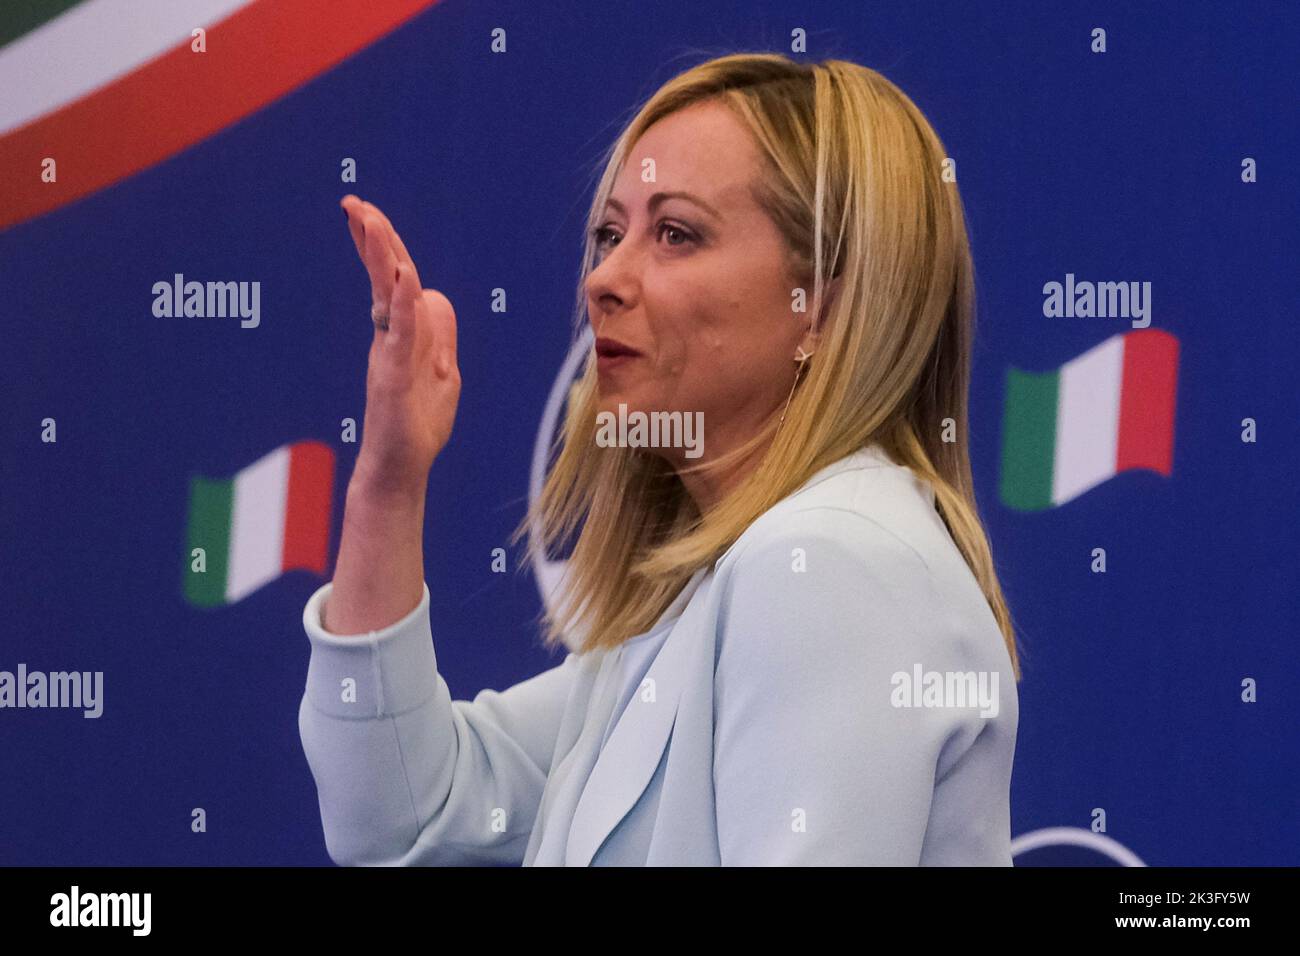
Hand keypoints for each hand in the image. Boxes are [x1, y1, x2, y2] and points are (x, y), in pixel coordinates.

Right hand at [340, 194, 459, 498]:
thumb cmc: (416, 427)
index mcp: (403, 335)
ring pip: (388, 294)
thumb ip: (439, 335)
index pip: (397, 280)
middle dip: (373, 238)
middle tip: (353, 203)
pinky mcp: (393, 375)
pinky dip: (405, 301)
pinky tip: (405, 275)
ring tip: (368, 216)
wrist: (398, 470)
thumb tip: (434, 295)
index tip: (369, 217)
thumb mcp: (442, 374)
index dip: (386, 250)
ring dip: (382, 255)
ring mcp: (390, 354)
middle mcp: (392, 338)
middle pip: (387, 278)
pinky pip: (401, 330)